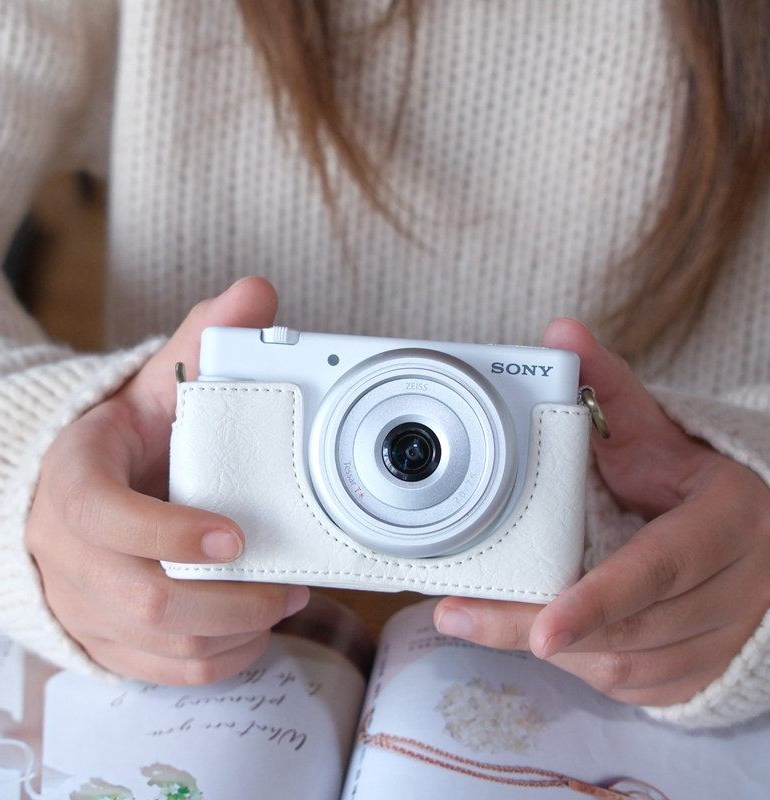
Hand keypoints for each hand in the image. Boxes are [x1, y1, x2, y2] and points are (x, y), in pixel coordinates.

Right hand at [26, 277, 309, 684]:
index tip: (234, 533)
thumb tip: (257, 292)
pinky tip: (251, 634)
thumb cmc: (124, 435)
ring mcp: (82, 599)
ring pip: (159, 642)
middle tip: (287, 583)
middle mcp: (67, 548)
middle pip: (141, 597)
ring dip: (234, 631)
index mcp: (74, 477)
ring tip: (284, 602)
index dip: (168, 530)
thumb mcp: (157, 381)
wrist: (75, 486)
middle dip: (229, 598)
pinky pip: (159, 668)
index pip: (102, 515)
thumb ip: (204, 336)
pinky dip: (215, 660)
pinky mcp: (103, 636)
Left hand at [434, 318, 769, 706]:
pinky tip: (539, 634)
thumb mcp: (654, 431)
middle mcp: (733, 588)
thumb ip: (607, 386)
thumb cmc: (689, 479)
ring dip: (550, 646)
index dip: (600, 598)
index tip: (543, 625)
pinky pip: (632, 686)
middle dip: (536, 627)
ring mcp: (721, 639)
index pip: (660, 567)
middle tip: (461, 616)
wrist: (751, 533)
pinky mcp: (699, 673)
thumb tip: (562, 332)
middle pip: (629, 628)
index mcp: (727, 522)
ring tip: (480, 619)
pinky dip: (578, 663)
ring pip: (624, 665)